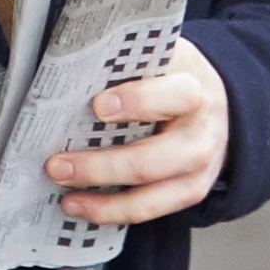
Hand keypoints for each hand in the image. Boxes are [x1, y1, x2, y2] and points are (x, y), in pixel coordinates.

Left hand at [43, 39, 229, 231]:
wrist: (213, 107)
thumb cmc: (170, 79)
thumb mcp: (159, 59)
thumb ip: (126, 63)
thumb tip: (74, 72)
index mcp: (193, 85)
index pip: (175, 95)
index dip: (138, 102)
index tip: (97, 105)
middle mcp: (201, 130)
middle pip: (153, 158)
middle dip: (101, 166)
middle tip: (56, 164)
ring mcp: (199, 166)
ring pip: (150, 192)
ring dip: (102, 199)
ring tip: (65, 194)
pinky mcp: (191, 191)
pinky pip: (149, 209)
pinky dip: (111, 211)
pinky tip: (81, 206)